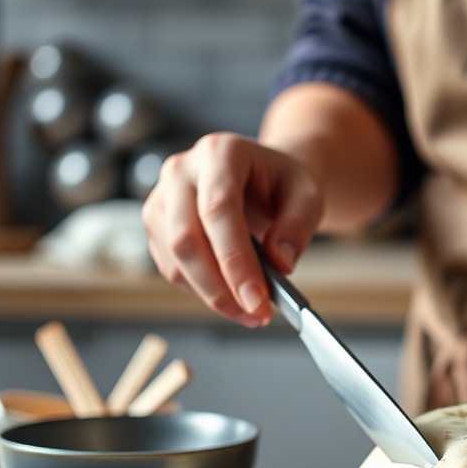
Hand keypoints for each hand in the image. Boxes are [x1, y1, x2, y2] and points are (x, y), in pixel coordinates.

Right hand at [142, 132, 321, 325]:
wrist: (266, 176)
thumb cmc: (285, 183)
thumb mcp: (309, 196)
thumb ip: (298, 225)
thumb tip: (280, 262)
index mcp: (221, 152)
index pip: (218, 210)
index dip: (235, 261)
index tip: (257, 299)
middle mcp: (181, 170)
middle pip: (186, 238)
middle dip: (220, 287)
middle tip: (256, 315)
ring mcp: (162, 197)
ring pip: (174, 259)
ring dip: (211, 295)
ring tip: (251, 313)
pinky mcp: (157, 224)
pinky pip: (170, 267)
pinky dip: (200, 291)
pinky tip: (231, 299)